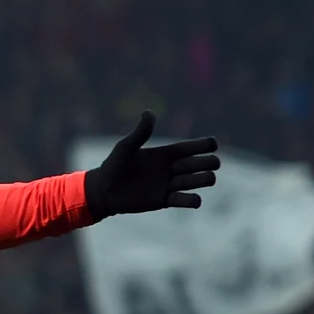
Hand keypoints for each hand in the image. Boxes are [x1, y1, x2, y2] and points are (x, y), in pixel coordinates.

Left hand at [82, 111, 220, 218]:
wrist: (103, 191)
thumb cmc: (113, 165)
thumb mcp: (126, 147)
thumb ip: (140, 132)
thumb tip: (149, 112)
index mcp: (169, 152)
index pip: (201, 146)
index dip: (208, 144)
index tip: (206, 146)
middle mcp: (175, 167)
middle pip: (208, 162)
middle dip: (211, 162)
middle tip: (190, 166)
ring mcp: (172, 184)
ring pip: (204, 180)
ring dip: (204, 180)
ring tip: (183, 181)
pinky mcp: (166, 201)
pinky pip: (190, 201)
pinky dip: (195, 201)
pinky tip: (190, 200)